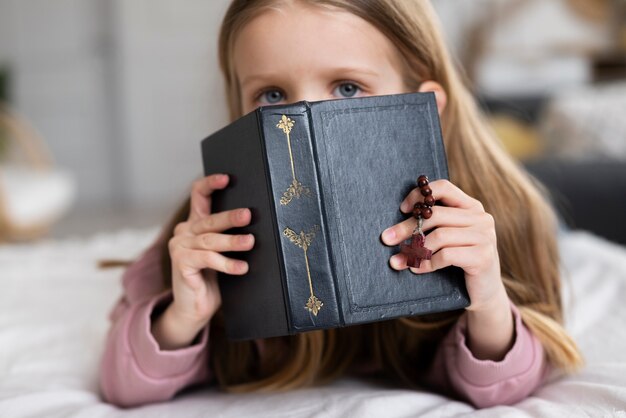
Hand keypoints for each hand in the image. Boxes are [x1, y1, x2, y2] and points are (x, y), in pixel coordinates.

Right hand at [152, 174, 253, 348]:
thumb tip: (260, 224)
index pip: (198, 195)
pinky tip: (242, 268)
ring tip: (250, 242)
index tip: (227, 178)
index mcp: (194, 224)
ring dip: (232, 242)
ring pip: (210, 240)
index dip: (210, 184)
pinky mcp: (181, 264)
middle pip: (209, 219)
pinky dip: (226, 264)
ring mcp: (180, 247)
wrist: (195, 308)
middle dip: (230, 217)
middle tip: (249, 215)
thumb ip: (231, 237)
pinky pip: (206, 260)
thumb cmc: (214, 278)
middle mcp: (184, 232)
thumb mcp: (223, 253)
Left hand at [381, 179, 513, 359]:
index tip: (402, 209)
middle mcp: (481, 218)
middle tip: (387, 239)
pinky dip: (427, 263)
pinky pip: (446, 255)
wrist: (485, 292)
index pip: (444, 188)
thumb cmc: (460, 261)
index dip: (420, 196)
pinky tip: (417, 269)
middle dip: (407, 227)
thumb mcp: (450, 238)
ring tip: (399, 260)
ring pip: (440, 236)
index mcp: (471, 207)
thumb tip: (396, 226)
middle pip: (436, 215)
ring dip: (414, 250)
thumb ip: (434, 225)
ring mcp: (484, 237)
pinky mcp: (483, 257)